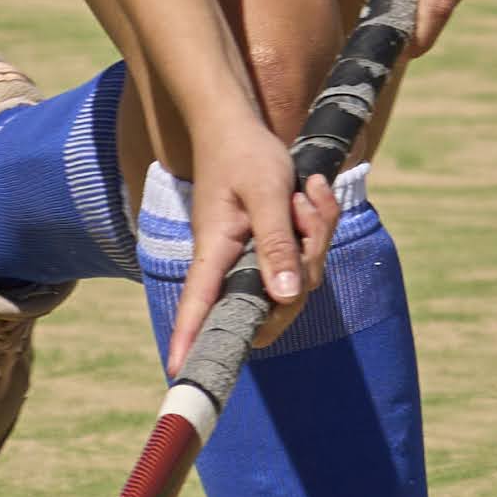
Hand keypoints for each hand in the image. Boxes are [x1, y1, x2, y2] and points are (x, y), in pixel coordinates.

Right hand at [166, 112, 340, 375]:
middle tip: (305, 213)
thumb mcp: (266, 194)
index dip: (190, 339)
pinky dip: (317, 227)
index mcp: (216, 252)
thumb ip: (277, 245)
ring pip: (298, 278)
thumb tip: (285, 297)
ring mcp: (252, 259)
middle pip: (273, 302)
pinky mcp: (270, 250)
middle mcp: (231, 264)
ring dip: (315, 235)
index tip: (180, 371)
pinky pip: (305, 257)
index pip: (198, 305)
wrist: (238, 125)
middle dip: (306, 266)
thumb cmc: (244, 155)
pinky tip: (312, 194)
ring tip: (307, 194)